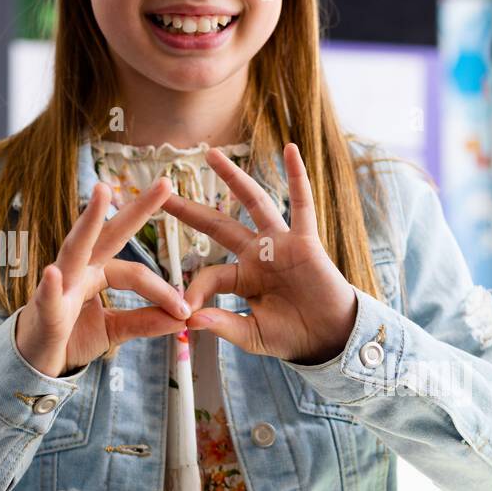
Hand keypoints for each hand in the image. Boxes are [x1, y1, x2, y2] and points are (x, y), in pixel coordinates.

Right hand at [15, 178, 193, 377]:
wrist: (34, 361)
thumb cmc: (71, 337)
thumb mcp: (115, 330)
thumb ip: (145, 321)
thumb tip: (183, 317)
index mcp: (97, 272)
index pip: (136, 273)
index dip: (162, 291)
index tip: (184, 310)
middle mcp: (78, 270)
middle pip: (110, 235)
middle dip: (136, 209)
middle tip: (164, 184)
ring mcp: (58, 285)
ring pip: (75, 248)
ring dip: (89, 220)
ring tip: (102, 193)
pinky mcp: (43, 310)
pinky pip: (47, 296)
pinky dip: (50, 285)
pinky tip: (53, 272)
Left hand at [162, 142, 358, 364]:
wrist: (329, 339)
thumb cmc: (293, 337)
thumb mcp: (252, 335)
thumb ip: (223, 325)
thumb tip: (190, 319)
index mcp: (243, 277)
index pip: (210, 274)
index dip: (195, 290)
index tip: (185, 311)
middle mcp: (258, 254)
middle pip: (218, 225)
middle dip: (190, 210)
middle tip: (162, 193)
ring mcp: (281, 244)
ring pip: (253, 203)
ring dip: (233, 178)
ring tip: (211, 155)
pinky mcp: (305, 242)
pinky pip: (302, 204)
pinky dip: (298, 177)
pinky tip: (291, 151)